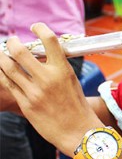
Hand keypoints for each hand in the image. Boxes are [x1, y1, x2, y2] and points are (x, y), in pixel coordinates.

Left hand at [0, 23, 101, 154]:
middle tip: (11, 40)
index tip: (35, 27)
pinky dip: (3, 74)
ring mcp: (34, 92)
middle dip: (12, 42)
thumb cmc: (76, 106)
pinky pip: (8, 84)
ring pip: (8, 67)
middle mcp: (47, 78)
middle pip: (20, 52)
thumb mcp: (71, 81)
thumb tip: (41, 54)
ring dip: (2, 57)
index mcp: (63, 70)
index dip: (40, 28)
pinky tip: (3, 70)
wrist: (78, 131)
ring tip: (3, 54)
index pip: (50, 40)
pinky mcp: (25, 104)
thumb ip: (56, 67)